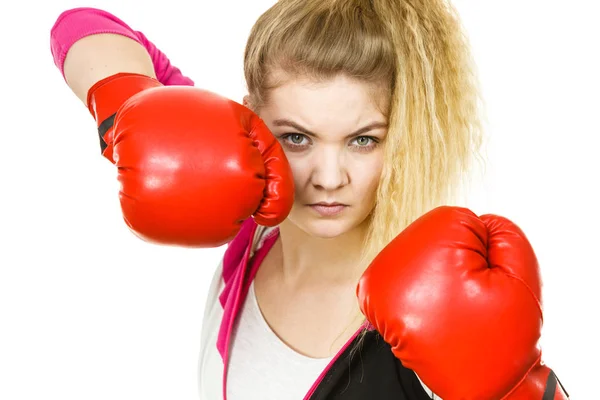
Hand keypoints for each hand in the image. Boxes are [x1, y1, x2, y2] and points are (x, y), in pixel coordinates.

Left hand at [357, 206, 565, 398]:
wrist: (479, 388)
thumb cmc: (500, 340)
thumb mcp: (519, 279)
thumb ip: (503, 233)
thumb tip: (477, 221)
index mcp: (425, 257)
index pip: (456, 219)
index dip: (480, 247)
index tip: (480, 278)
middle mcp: (389, 269)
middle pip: (431, 233)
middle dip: (455, 257)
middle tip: (466, 295)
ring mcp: (376, 285)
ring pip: (418, 250)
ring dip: (435, 269)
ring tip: (449, 305)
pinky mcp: (373, 299)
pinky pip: (403, 271)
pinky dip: (419, 283)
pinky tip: (432, 307)